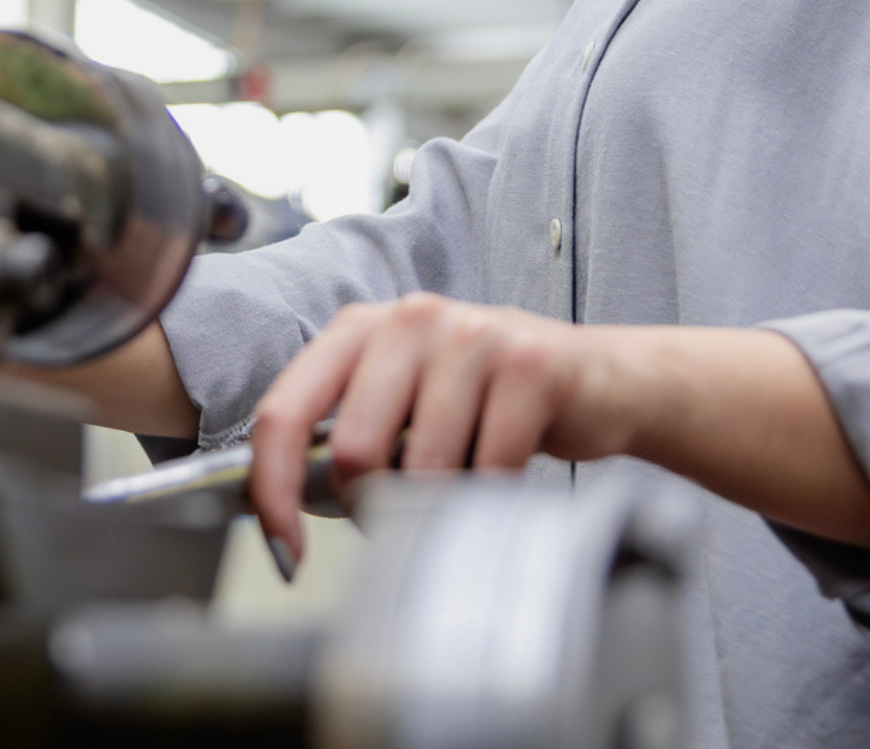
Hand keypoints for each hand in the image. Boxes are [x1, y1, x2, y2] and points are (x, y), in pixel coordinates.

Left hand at [248, 294, 631, 558]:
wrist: (597, 381)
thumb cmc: (487, 401)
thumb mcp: (406, 404)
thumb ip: (347, 438)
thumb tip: (282, 509)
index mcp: (360, 328)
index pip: (285, 410)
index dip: (272, 490)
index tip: (283, 551)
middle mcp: (409, 317)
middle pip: (355, 447)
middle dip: (376, 505)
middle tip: (409, 510)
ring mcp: (469, 334)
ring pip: (422, 467)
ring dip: (440, 503)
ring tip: (463, 482)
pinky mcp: (527, 362)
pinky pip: (487, 470)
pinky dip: (492, 495)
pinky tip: (504, 472)